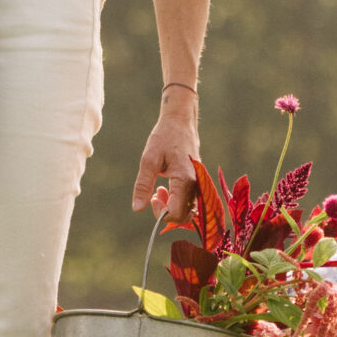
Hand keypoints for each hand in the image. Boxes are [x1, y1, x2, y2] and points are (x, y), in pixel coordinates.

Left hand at [133, 100, 198, 219]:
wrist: (180, 121)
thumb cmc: (164, 137)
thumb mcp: (149, 160)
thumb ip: (143, 185)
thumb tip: (137, 208)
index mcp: (185, 180)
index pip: (176, 213)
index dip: (161, 213)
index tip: (151, 199)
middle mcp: (197, 185)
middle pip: (184, 216)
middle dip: (166, 212)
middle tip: (153, 196)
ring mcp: (199, 184)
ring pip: (188, 210)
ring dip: (172, 207)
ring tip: (159, 191)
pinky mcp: (198, 181)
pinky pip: (190, 201)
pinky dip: (178, 201)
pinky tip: (166, 188)